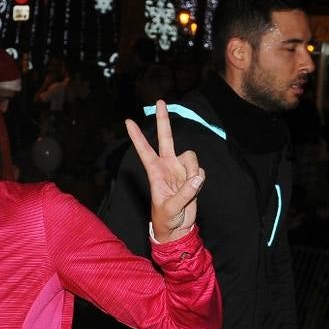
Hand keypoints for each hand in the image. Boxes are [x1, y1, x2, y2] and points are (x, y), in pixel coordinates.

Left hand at [127, 103, 203, 241]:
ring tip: (188, 188)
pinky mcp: (192, 175)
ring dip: (193, 171)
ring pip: (191, 157)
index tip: (128, 121)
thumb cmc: (166, 219)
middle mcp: (167, 165)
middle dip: (163, 120)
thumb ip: (185, 193)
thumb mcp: (171, 208)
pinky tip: (193, 189)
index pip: (144, 150)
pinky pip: (200, 171)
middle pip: (165, 138)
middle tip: (160, 101)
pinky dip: (199, 180)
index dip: (137, 136)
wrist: (178, 227)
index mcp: (154, 171)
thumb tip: (197, 177)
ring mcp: (180, 169)